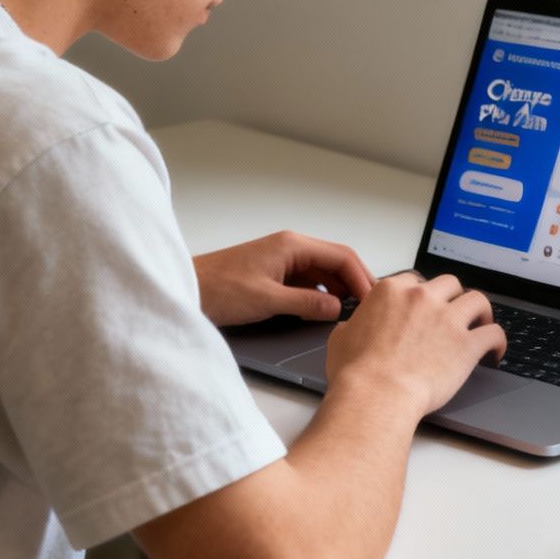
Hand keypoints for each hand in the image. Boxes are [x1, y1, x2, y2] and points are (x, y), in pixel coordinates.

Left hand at [192, 231, 373, 326]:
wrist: (187, 290)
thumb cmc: (218, 289)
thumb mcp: (268, 301)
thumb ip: (306, 304)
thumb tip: (336, 308)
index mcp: (292, 246)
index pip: (341, 256)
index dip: (362, 278)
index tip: (373, 299)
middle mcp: (290, 248)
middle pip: (335, 262)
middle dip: (354, 283)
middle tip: (368, 307)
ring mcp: (282, 259)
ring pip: (322, 273)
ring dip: (338, 290)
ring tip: (350, 312)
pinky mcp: (274, 273)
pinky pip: (307, 281)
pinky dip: (319, 295)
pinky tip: (322, 311)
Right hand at [324, 273, 507, 418]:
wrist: (376, 395)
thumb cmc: (357, 372)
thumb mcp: (341, 337)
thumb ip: (354, 324)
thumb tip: (353, 327)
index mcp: (392, 292)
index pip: (415, 280)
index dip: (422, 293)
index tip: (425, 305)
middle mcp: (423, 298)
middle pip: (449, 284)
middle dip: (452, 297)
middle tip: (453, 312)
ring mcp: (448, 319)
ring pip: (477, 300)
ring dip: (480, 310)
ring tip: (481, 322)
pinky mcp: (466, 345)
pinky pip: (493, 333)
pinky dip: (498, 340)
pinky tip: (496, 349)